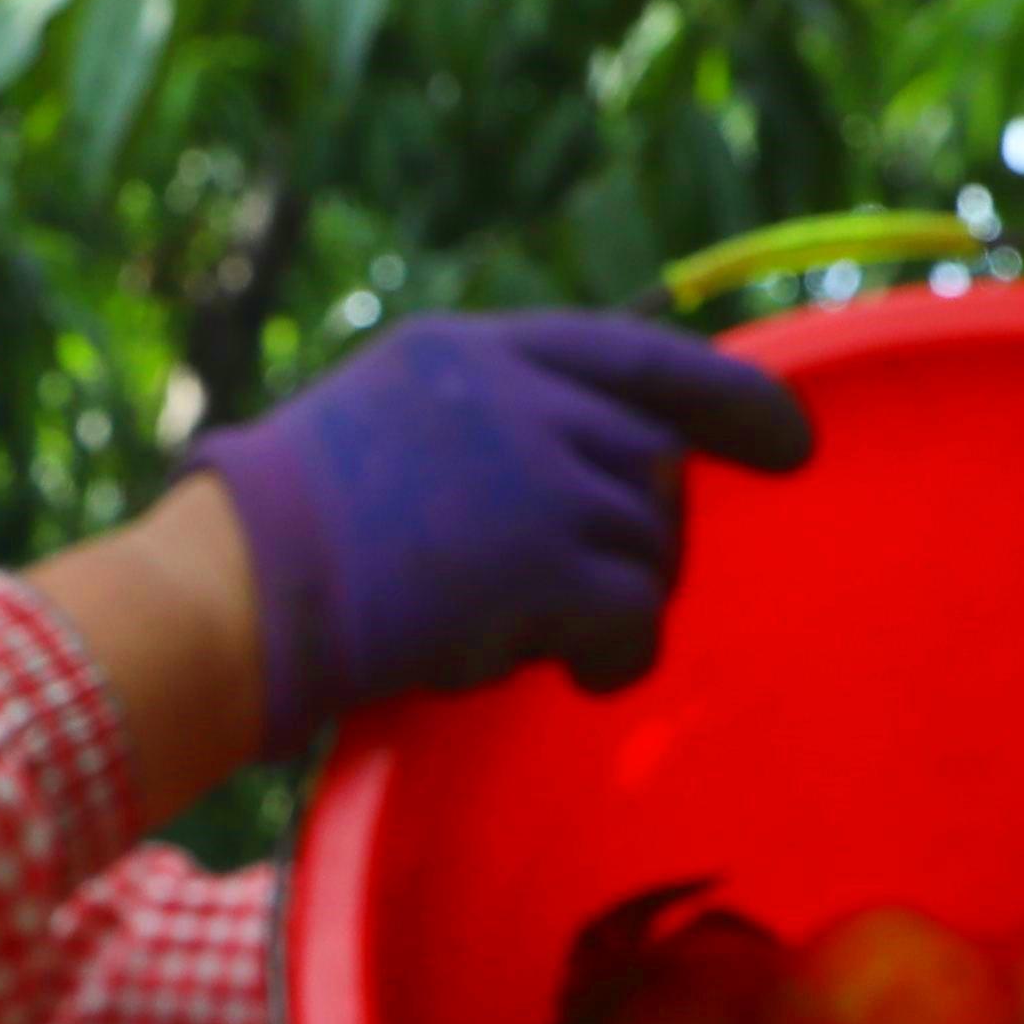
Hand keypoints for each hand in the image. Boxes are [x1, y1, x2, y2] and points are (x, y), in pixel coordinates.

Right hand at [184, 310, 820, 753]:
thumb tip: (594, 475)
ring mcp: (535, 473)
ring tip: (548, 637)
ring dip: (620, 598)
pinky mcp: (544, 561)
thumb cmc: (279, 537)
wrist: (232, 592)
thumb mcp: (387, 425)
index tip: (791, 440)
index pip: (634, 352)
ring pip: (650, 539)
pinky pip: (638, 613)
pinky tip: (574, 673)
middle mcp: (517, 394)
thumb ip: (488, 425)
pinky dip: (618, 654)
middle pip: (654, 455)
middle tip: (605, 588)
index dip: (727, 395)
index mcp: (473, 350)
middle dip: (646, 529)